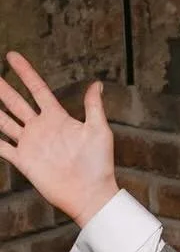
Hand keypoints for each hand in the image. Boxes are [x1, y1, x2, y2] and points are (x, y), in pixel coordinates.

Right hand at [0, 52, 116, 227]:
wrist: (91, 195)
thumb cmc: (99, 165)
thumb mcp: (99, 131)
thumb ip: (93, 107)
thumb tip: (97, 84)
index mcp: (57, 118)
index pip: (37, 89)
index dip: (25, 72)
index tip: (11, 56)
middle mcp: (41, 128)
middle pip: (16, 102)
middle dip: (3, 88)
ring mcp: (31, 144)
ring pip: (5, 121)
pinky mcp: (24, 161)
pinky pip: (2, 147)